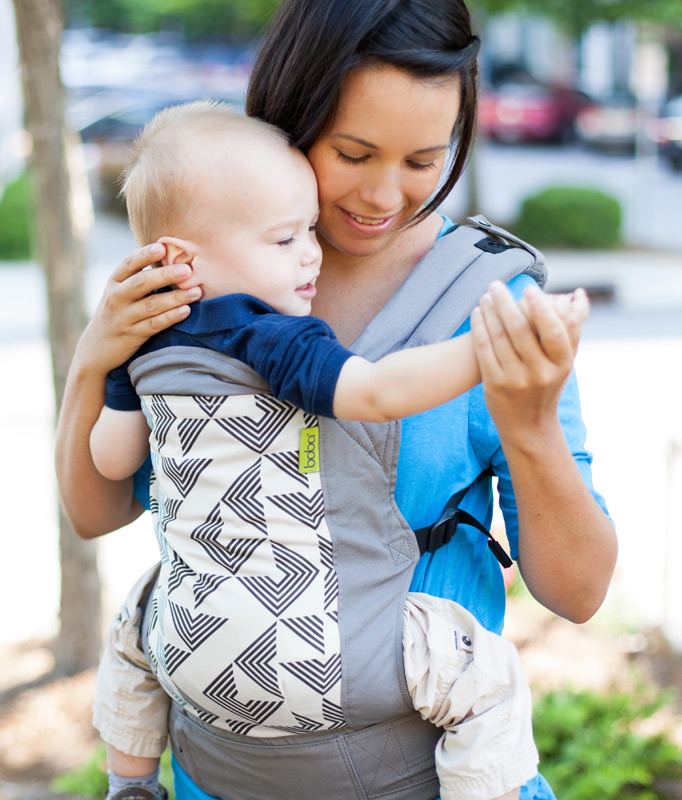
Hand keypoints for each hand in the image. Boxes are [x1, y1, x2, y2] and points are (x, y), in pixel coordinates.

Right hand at [83, 242, 201, 374]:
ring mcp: (123, 317)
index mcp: (115, 281)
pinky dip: (171, 317)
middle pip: (141, 283)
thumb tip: (175, 258)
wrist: (96, 348)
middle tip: (187, 270)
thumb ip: (141, 278)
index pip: (129, 263)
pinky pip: (154, 325)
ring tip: (196, 291)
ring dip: (176, 298)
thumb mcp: (121, 292)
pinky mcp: (131, 335)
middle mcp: (116, 297)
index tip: (162, 247)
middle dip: (165, 275)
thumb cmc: (118, 312)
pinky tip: (186, 311)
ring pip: (151, 305)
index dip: (145, 254)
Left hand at [470, 282, 588, 445]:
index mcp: (561, 364)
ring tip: (486, 295)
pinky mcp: (494, 385)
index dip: (540, 307)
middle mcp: (540, 373)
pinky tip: (477, 313)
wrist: (528, 425)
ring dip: (490, 311)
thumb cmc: (548, 384)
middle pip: (520, 329)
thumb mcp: (565, 362)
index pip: (552, 330)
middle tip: (496, 284)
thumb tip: (577, 293)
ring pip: (499, 337)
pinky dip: (479, 328)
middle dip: (506, 302)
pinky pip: (483, 350)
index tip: (528, 288)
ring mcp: (515, 380)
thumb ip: (572, 328)